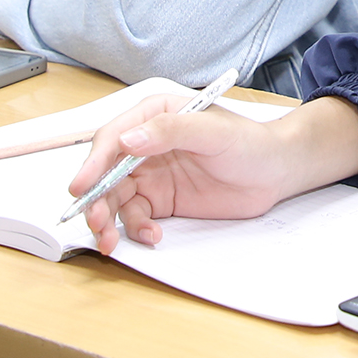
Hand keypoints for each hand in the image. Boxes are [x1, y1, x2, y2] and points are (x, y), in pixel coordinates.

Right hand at [69, 94, 357, 253]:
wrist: (276, 172)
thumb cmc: (250, 142)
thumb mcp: (213, 132)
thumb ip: (171, 132)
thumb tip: (128, 141)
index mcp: (154, 116)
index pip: (114, 138)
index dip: (94, 163)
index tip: (82, 187)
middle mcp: (147, 144)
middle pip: (106, 172)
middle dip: (95, 199)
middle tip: (94, 223)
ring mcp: (152, 174)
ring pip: (115, 198)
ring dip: (108, 220)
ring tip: (111, 242)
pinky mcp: (162, 200)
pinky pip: (136, 216)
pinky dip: (137, 230)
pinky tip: (153, 237)